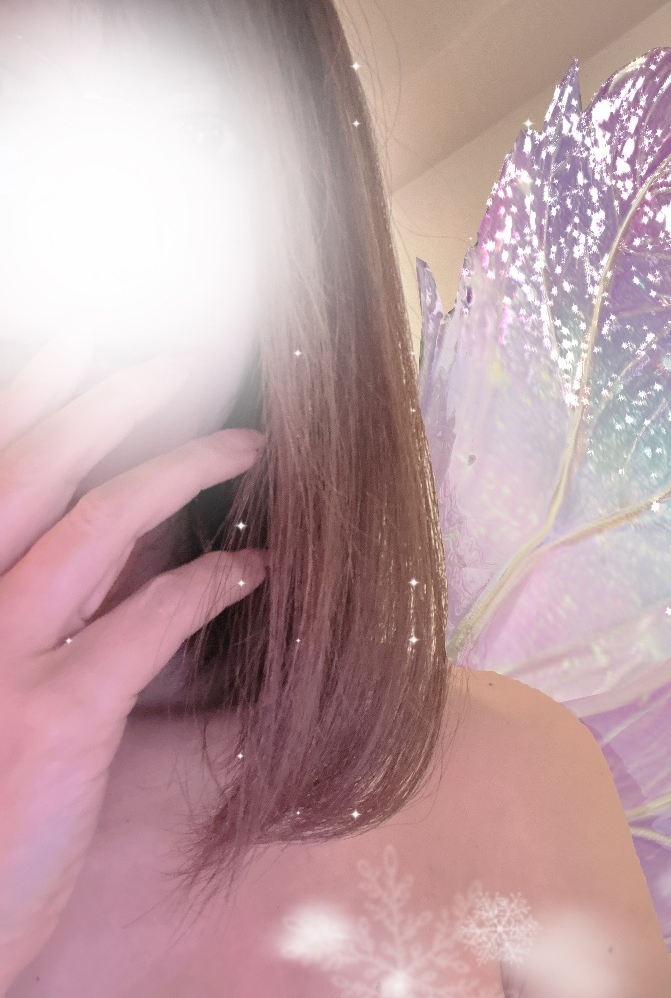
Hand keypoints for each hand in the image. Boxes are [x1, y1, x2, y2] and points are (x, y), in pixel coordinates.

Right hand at [0, 343, 265, 984]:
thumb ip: (33, 590)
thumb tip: (120, 528)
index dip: (31, 390)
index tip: (81, 341)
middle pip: (33, 465)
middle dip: (109, 399)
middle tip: (174, 360)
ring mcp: (1, 653)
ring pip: (96, 522)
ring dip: (181, 470)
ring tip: (246, 444)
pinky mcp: (58, 715)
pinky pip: (150, 618)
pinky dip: (211, 582)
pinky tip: (260, 569)